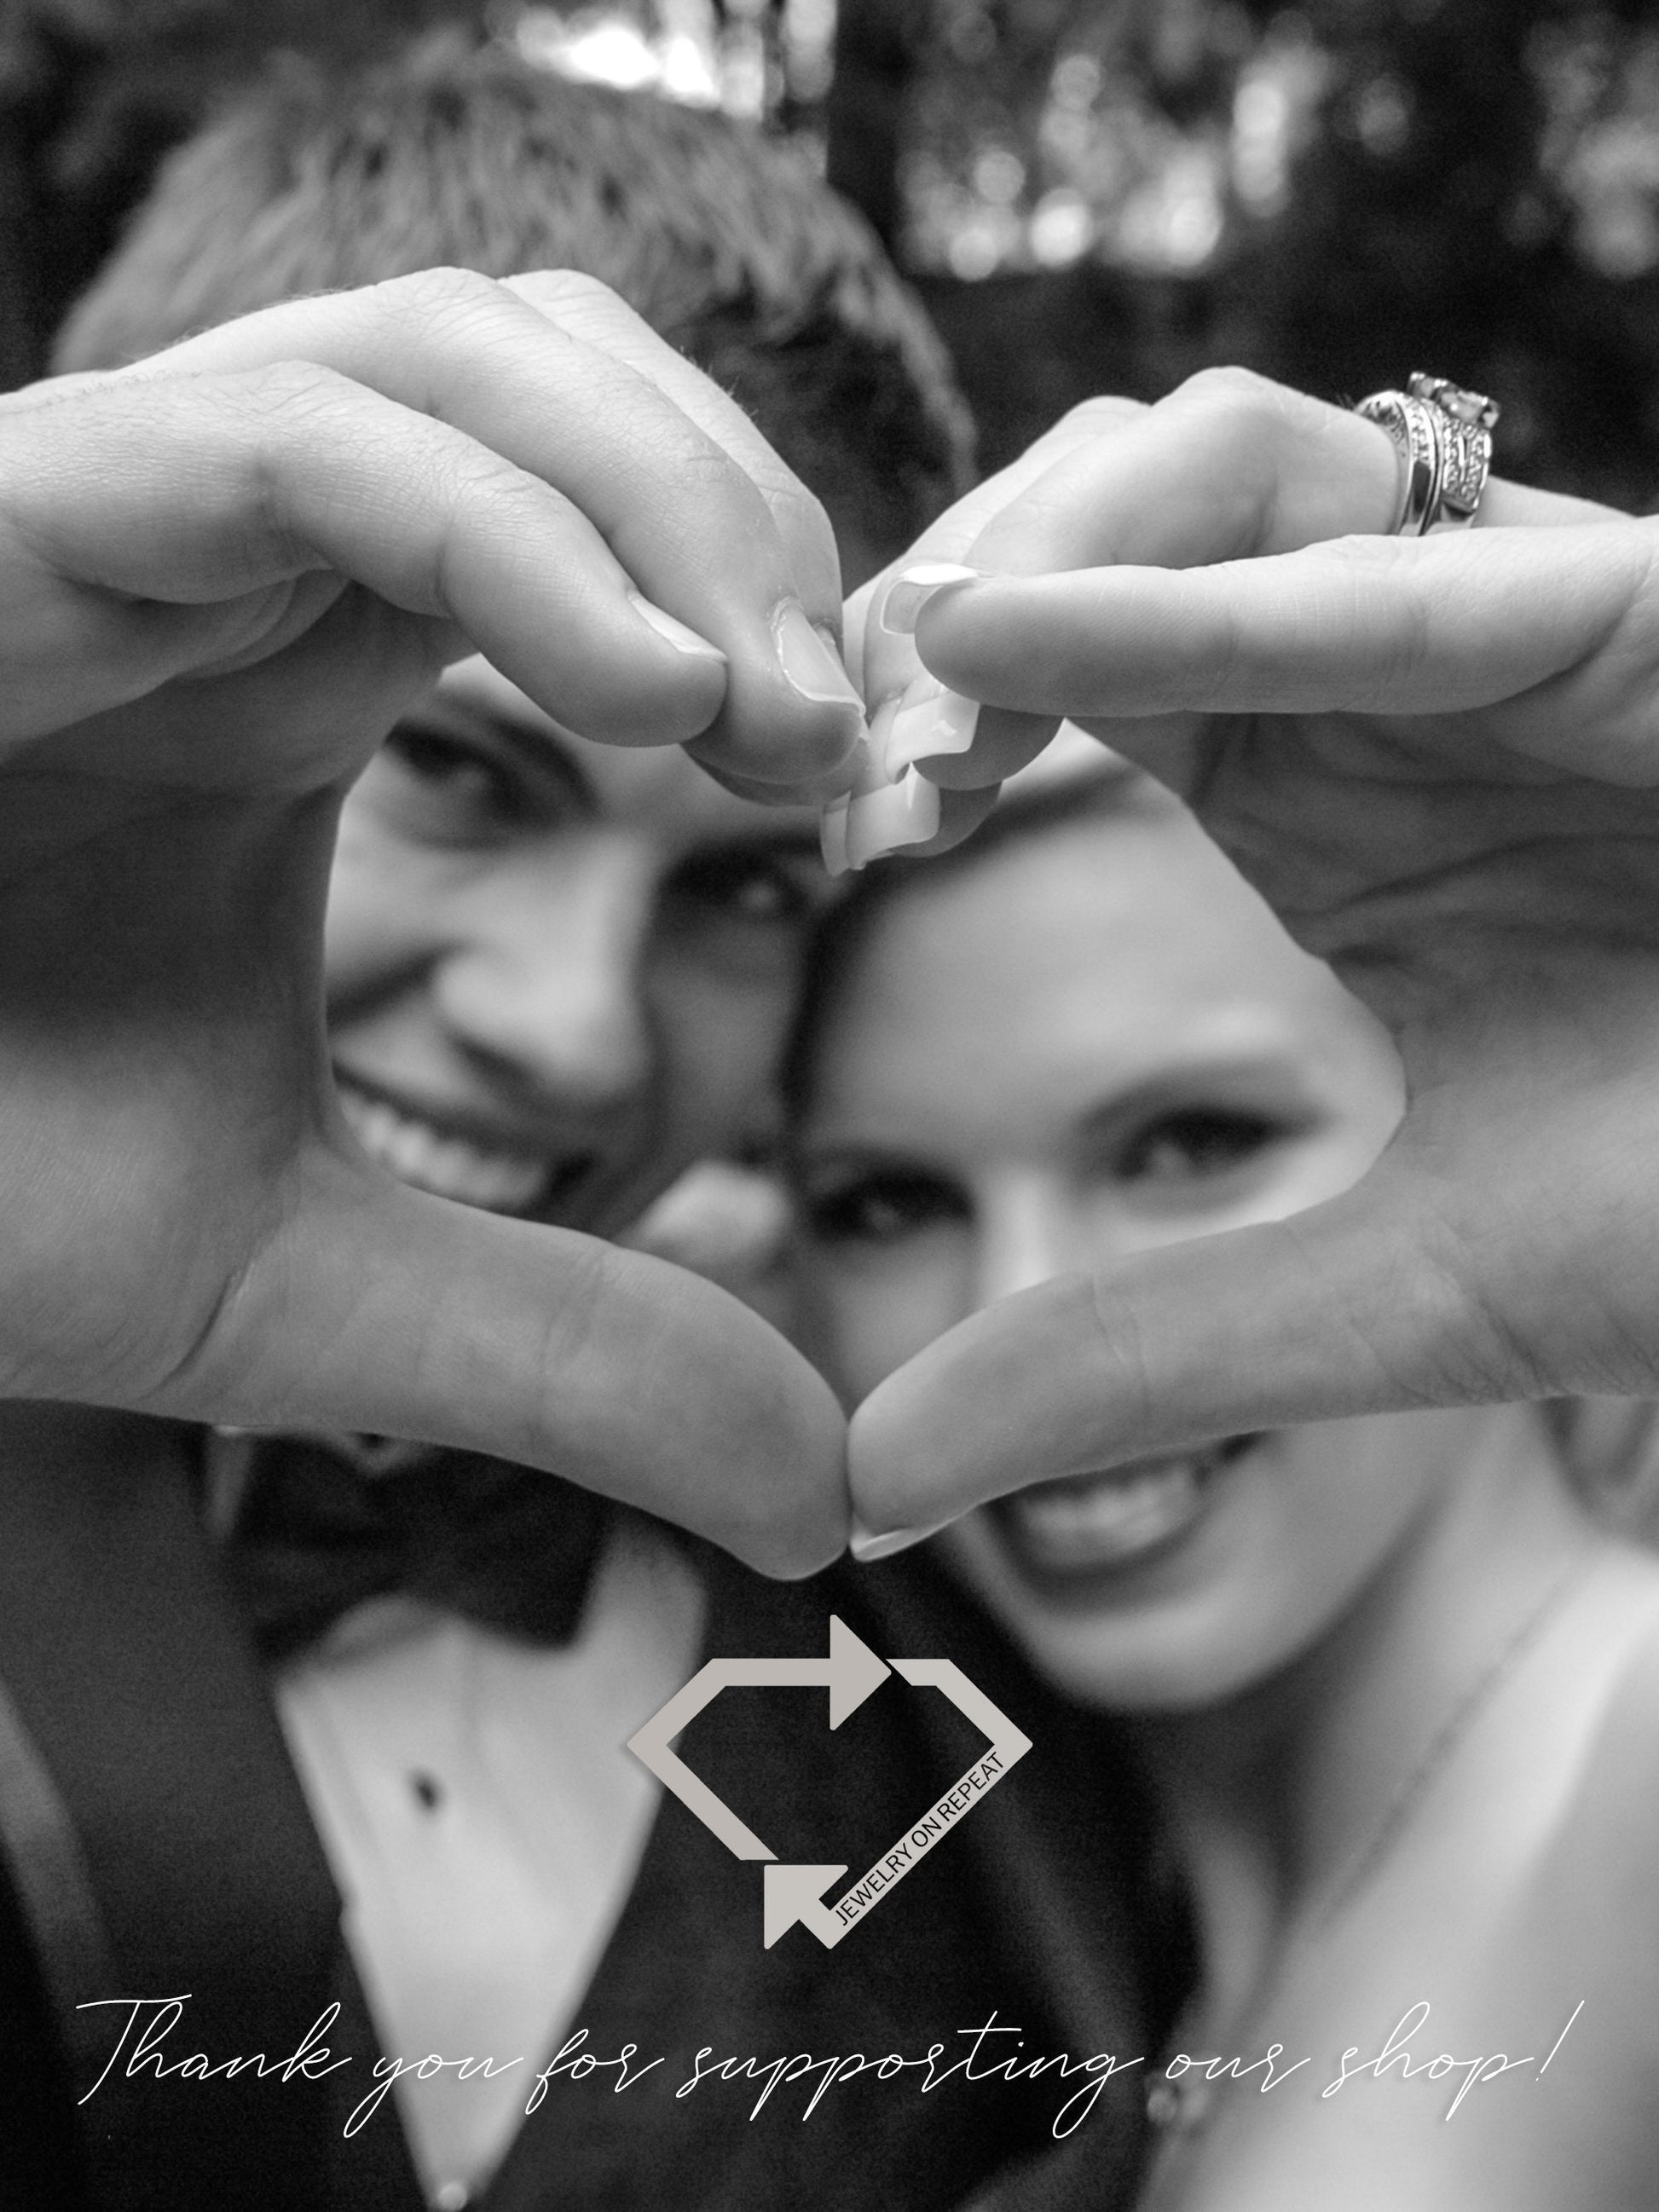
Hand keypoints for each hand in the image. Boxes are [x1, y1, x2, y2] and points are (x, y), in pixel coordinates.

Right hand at [0, 268, 857, 1574]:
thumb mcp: (302, 1290)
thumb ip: (564, 1354)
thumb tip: (827, 1496)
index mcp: (295, 667)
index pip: (596, 502)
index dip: (773, 603)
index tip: (869, 782)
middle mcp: (226, 556)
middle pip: (557, 363)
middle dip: (750, 518)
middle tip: (839, 742)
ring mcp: (118, 514)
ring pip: (454, 347)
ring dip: (669, 499)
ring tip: (760, 721)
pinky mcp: (8, 522)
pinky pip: (304, 440)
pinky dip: (518, 541)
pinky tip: (657, 704)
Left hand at [846, 367, 1658, 1533]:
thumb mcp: (1366, 1298)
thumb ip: (1120, 1367)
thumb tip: (869, 1486)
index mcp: (1301, 782)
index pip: (1050, 654)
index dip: (918, 696)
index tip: (825, 813)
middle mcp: (1381, 674)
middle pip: (1107, 503)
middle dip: (951, 577)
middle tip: (829, 725)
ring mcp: (1508, 624)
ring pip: (1233, 459)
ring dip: (1046, 541)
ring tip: (919, 671)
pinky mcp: (1638, 620)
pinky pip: (1404, 570)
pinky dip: (1190, 597)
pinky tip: (1002, 643)